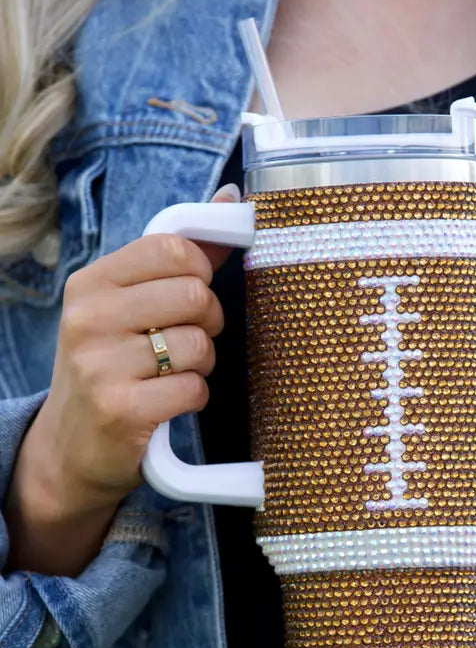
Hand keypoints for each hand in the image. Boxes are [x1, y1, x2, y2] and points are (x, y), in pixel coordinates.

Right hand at [4, 183, 239, 575]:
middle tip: (191, 338)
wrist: (71, 448)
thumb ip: (179, 257)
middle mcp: (88, 319)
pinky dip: (194, 397)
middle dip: (208, 320)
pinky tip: (169, 402)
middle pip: (194, 294)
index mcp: (91, 283)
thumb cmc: (112, 366)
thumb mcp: (127, 307)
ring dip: (202, 364)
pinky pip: (194, 388)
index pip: (172, 248)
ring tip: (174, 373)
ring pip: (199, 344)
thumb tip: (232, 199)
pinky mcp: (121, 410)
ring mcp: (100, 366)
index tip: (193, 293)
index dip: (201, 272)